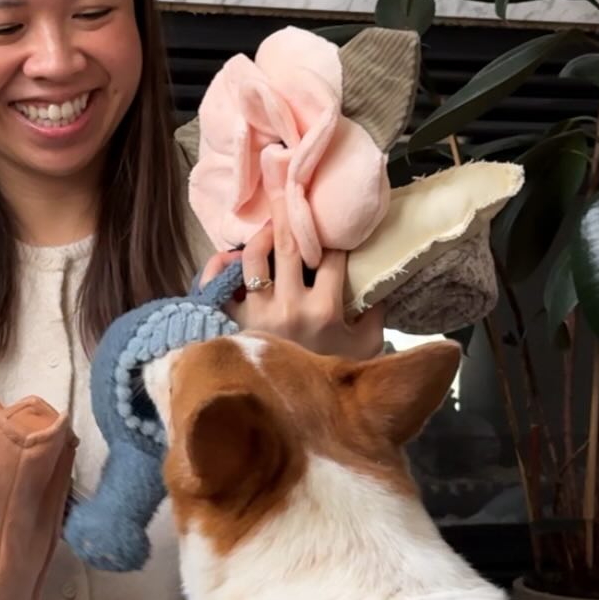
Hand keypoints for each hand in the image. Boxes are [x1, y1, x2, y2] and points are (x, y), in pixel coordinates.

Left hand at [201, 157, 384, 361]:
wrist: (293, 421)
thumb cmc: (331, 380)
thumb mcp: (367, 350)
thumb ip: (375, 315)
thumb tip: (381, 285)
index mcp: (326, 310)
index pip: (332, 257)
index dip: (335, 235)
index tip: (333, 221)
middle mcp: (290, 307)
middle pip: (290, 244)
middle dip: (291, 208)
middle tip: (288, 178)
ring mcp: (257, 315)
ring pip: (253, 259)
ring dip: (261, 236)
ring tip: (269, 227)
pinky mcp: (232, 324)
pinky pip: (217, 288)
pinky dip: (218, 268)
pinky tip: (227, 257)